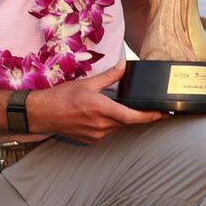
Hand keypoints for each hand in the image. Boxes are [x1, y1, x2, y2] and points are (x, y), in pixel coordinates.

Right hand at [28, 59, 165, 143]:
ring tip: (117, 107)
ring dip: (122, 119)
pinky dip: (110, 124)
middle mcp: (101, 125)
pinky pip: (107, 132)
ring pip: (118, 128)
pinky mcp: (90, 140)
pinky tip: (102, 115)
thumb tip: (124, 65)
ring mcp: (96, 135)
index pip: (133, 117)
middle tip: (149, 108)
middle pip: (128, 122)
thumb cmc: (61, 97)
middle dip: (138, 116)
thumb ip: (109, 76)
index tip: (163, 114)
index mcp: (101, 109)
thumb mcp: (86, 83)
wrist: (42, 114)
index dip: (151, 116)